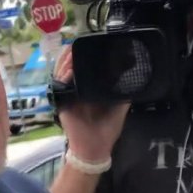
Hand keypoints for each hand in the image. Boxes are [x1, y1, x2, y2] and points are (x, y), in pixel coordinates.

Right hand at [54, 47, 129, 161]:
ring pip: (61, 74)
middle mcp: (75, 91)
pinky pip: (59, 87)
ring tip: (71, 51)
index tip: (87, 45)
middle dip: (70, 54)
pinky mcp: (62, 104)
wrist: (96, 148)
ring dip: (65, 61)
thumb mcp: (119, 108)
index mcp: (87, 90)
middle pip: (67, 67)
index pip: (81, 68)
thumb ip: (123, 93)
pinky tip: (69, 69)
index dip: (81, 56)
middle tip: (76, 43)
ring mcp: (67, 97)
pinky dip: (63, 77)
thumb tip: (132, 78)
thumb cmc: (106, 130)